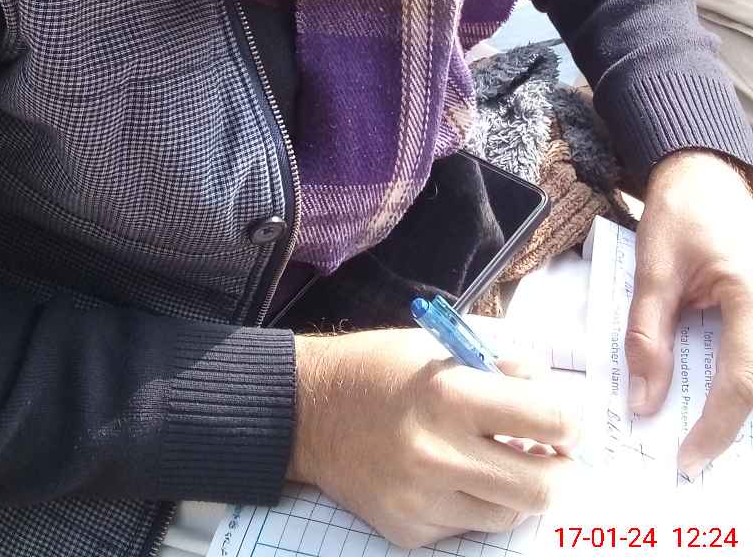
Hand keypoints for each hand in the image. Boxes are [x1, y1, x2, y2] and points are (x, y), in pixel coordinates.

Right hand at [288, 330, 578, 545]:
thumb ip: (498, 367)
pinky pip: (466, 526)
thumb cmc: (377, 368)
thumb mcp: (439, 347)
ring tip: (495, 460)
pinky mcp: (409, 531)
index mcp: (451, 395)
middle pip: (542, 488)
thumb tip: (547, 389)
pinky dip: (471, 502)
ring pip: (508, 514)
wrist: (308, 412)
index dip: (570, 422)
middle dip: (556, 469)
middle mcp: (440, 454)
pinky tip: (449, 475)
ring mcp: (423, 501)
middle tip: (546, 452)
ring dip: (514, 489)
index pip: (549, 421)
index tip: (565, 422)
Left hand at [625, 149, 752, 477]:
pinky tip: (703, 398)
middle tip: (687, 458)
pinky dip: (731, 381)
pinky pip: (750, 356)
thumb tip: (643, 401)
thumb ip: (648, 334)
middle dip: (725, 428)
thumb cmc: (681, 210)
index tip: (684, 459)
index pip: (741, 382)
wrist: (704, 172)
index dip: (714, 427)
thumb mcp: (653, 269)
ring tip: (693, 436)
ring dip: (729, 406)